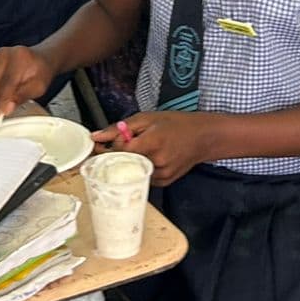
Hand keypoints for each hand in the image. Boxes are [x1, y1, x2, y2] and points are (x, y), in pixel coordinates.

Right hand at [0, 46, 53, 118]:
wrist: (39, 60)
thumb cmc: (40, 72)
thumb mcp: (38, 87)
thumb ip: (22, 97)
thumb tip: (7, 108)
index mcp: (19, 58)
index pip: (6, 82)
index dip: (2, 100)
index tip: (2, 112)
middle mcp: (3, 54)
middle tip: (1, 109)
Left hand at [96, 111, 220, 185]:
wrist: (203, 137)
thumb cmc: (177, 124)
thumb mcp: (147, 118)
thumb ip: (120, 128)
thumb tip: (96, 136)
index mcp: (152, 142)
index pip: (118, 150)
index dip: (110, 146)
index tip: (106, 142)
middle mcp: (156, 161)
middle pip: (123, 163)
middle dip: (118, 154)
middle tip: (121, 145)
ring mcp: (161, 174)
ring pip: (132, 171)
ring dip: (129, 161)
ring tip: (142, 148)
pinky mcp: (164, 182)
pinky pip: (143, 177)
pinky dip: (141, 168)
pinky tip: (150, 158)